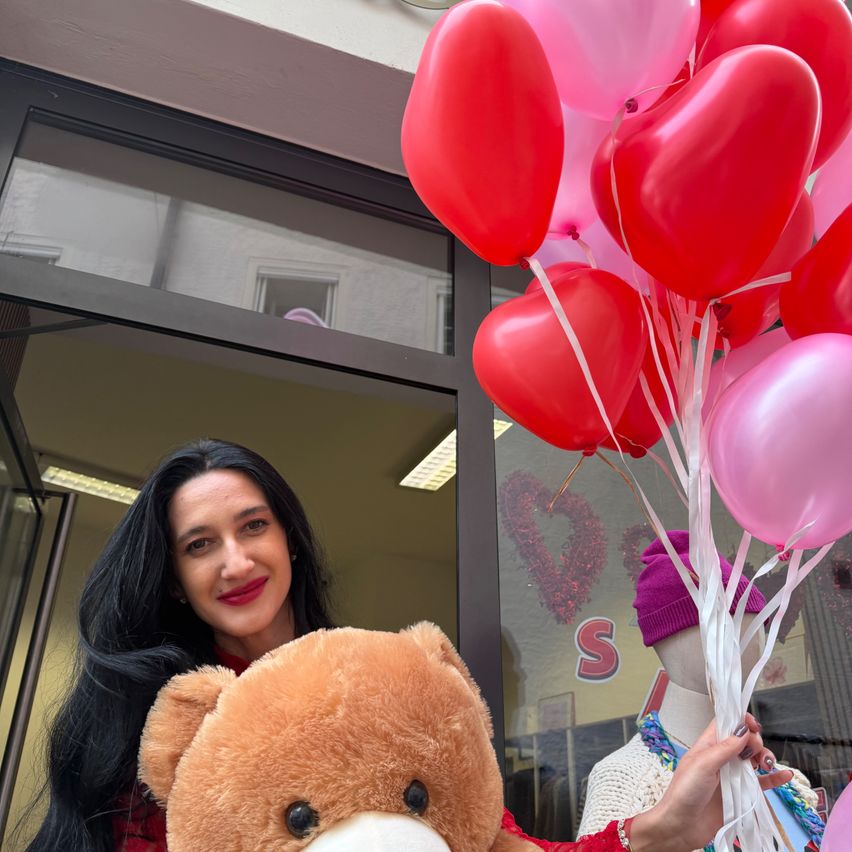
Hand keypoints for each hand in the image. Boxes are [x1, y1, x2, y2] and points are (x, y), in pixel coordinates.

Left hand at [628, 714, 792, 851]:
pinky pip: (761, 783)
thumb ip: (724, 749)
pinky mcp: (740, 795)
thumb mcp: (702, 765)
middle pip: (744, 741)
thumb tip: (742, 730)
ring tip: (766, 764)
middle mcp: (720, 759)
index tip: (753, 724)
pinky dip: (774, 778)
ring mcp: (731, 776)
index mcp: (708, 746)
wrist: (681, 827)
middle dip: (754, 741)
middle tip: (754, 751)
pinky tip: (785, 774)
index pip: (726, 725)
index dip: (740, 721)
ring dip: (764, 757)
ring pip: (754, 760)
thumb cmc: (684, 793)